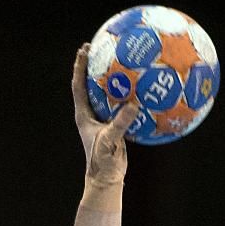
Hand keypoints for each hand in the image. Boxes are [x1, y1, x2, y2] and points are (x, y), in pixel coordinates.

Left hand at [73, 44, 139, 187]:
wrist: (107, 179)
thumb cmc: (102, 162)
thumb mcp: (110, 141)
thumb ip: (120, 123)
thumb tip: (132, 105)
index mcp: (85, 115)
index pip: (79, 85)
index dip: (80, 67)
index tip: (85, 50)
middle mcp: (92, 114)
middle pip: (92, 84)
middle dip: (96, 65)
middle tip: (102, 47)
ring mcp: (104, 119)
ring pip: (108, 94)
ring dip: (115, 79)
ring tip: (124, 61)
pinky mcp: (115, 125)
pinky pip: (123, 106)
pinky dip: (132, 97)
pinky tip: (144, 88)